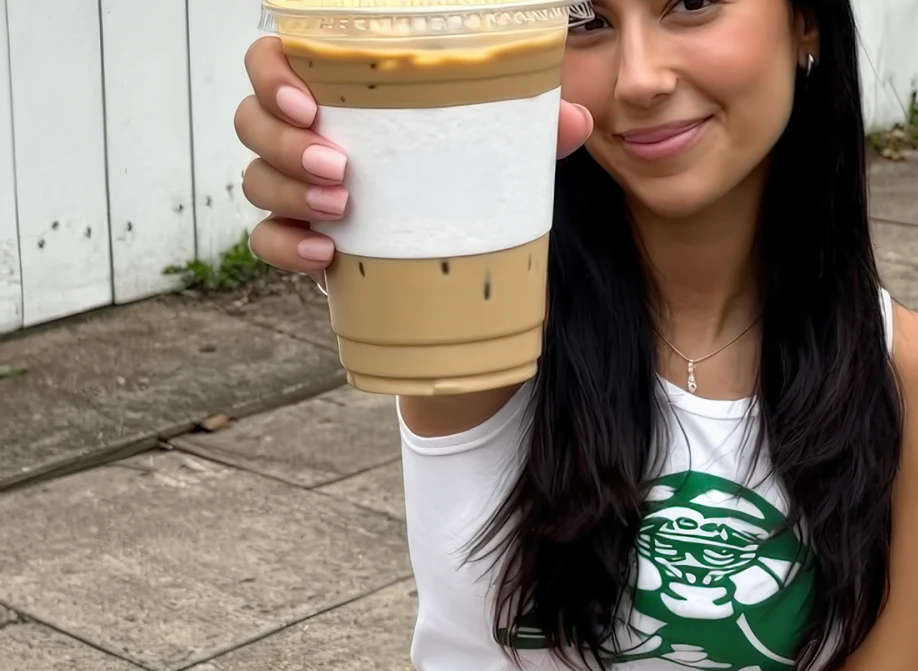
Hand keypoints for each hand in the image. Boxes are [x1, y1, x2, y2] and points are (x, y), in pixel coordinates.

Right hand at [235, 36, 594, 280]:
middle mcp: (304, 136)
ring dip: (289, 192)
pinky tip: (324, 254)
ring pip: (255, 178)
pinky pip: (265, 241)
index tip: (309, 102)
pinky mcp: (300, 241)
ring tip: (341, 208)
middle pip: (252, 120)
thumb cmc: (458, 185)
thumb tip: (573, 118)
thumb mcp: (493, 156)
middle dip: (285, 143)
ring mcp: (297, 191)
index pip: (272, 64)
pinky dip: (286, 247)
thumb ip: (525, 131)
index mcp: (337, 98)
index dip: (273, 75)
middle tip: (339, 168)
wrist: (451, 267)